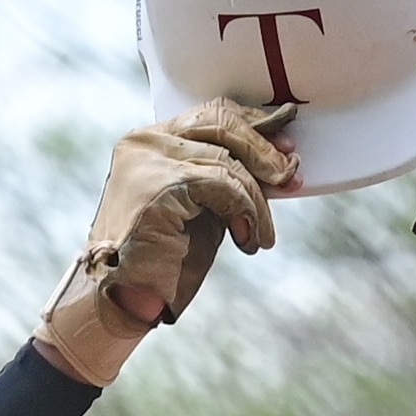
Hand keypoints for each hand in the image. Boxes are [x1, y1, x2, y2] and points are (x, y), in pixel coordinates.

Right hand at [36, 101, 291, 387]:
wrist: (125, 301)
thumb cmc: (162, 261)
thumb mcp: (201, 208)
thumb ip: (226, 180)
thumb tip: (278, 164)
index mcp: (151, 140)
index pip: (210, 114)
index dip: (254, 126)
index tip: (284, 147)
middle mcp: (146, 141)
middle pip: (221, 123)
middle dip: (263, 151)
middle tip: (290, 177)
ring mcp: (150, 161)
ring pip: (227, 160)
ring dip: (257, 199)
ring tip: (263, 232)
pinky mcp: (161, 186)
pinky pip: (223, 185)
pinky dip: (245, 211)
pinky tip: (248, 238)